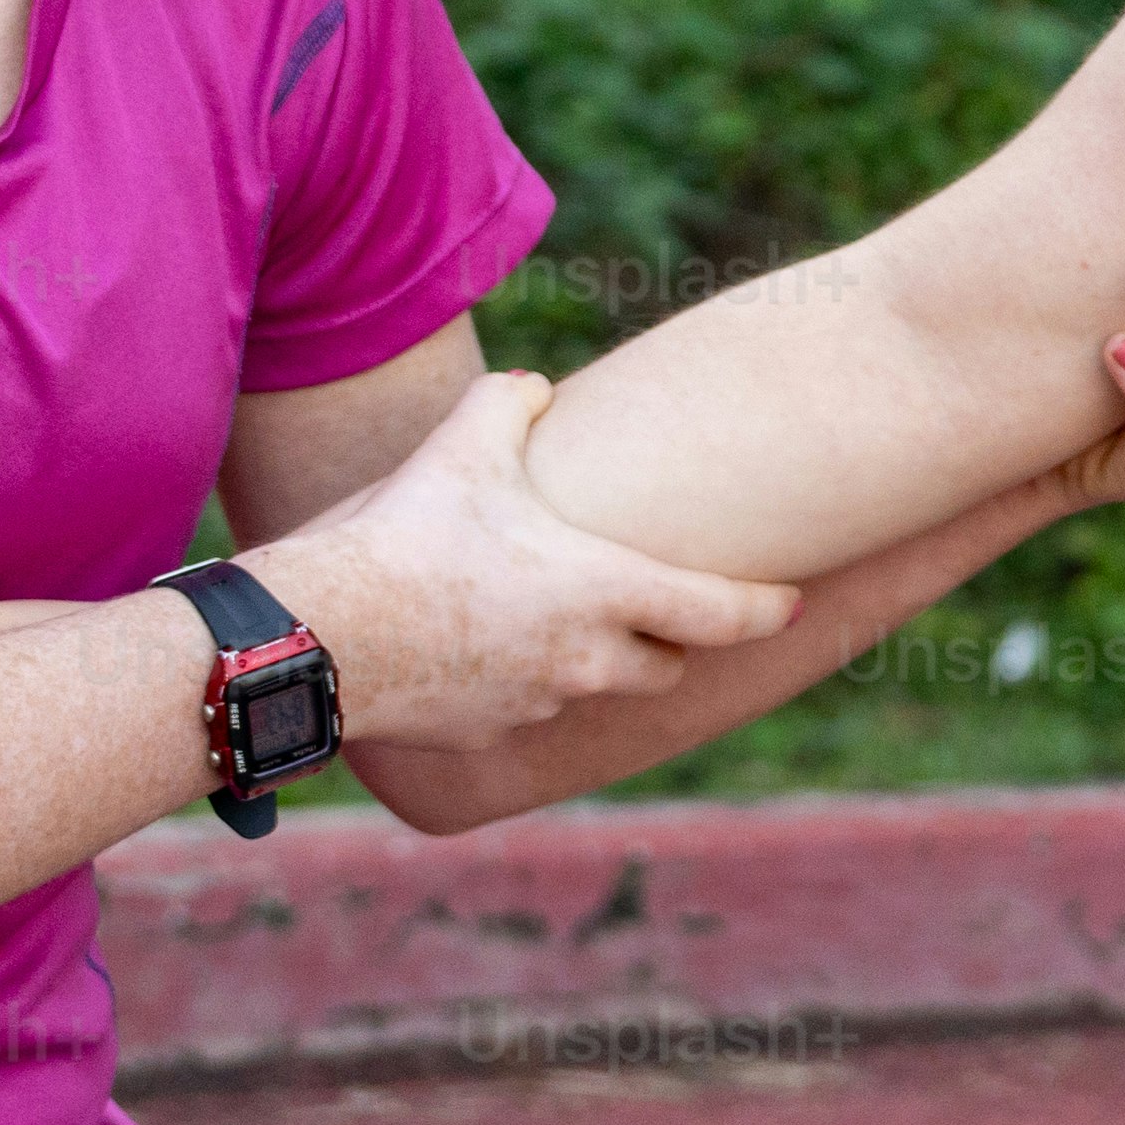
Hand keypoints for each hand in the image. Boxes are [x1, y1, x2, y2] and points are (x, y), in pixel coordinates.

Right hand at [266, 367, 800, 741]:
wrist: (329, 634)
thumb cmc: (409, 533)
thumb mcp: (465, 443)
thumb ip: (513, 402)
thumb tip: (537, 388)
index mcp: (609, 592)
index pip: (724, 613)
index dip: (768, 608)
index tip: (795, 604)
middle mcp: (590, 660)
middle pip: (665, 666)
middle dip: (666, 643)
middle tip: (651, 610)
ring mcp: (540, 705)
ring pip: (593, 691)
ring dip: (588, 664)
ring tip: (550, 624)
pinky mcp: (488, 736)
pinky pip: (523, 712)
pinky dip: (515, 686)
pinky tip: (475, 651)